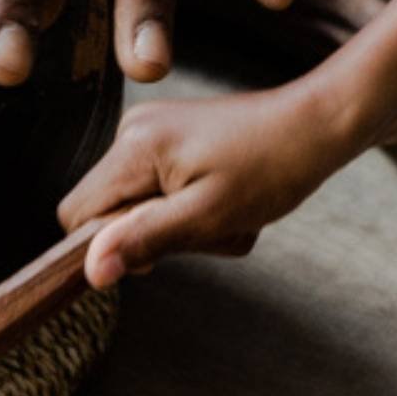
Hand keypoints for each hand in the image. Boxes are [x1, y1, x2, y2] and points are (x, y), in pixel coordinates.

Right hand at [59, 82, 348, 287]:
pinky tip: (230, 199)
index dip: (108, 244)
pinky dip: (193, 206)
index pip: (78, 214)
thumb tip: (90, 271)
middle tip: (212, 226)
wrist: (318, 124)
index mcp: (134, 147)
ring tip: (229, 212)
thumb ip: (144, 240)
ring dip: (183, 224)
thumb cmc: (272, 168)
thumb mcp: (208, 216)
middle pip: (111, 211)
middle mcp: (133, 130)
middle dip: (157, 233)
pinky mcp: (172, 136)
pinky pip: (162, 188)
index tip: (161, 251)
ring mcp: (153, 130)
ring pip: (141, 204)